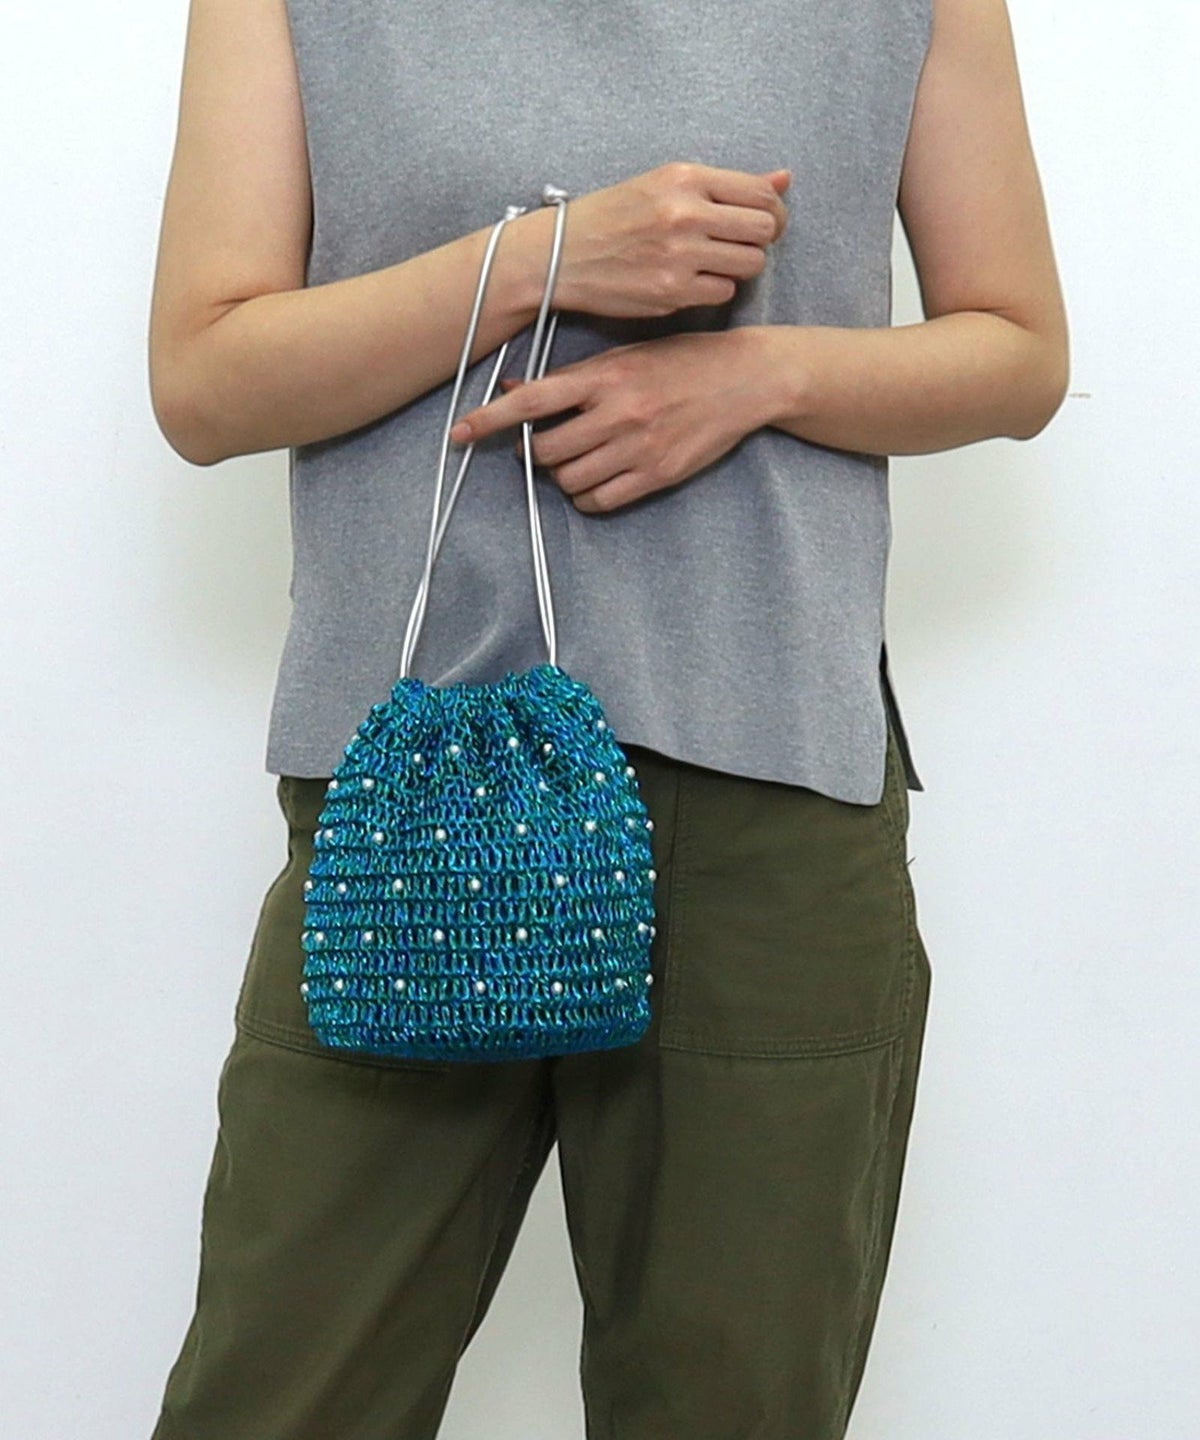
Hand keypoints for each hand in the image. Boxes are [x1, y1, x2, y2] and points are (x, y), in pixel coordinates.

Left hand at [449, 329, 778, 513]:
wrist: (744, 378)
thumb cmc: (681, 361)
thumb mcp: (624, 357)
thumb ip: (573, 377)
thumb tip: (516, 389)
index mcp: (604, 376)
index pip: (532, 400)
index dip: (489, 419)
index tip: (459, 433)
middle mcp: (618, 413)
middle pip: (545, 451)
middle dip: (536, 452)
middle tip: (545, 443)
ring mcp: (638, 447)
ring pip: (569, 480)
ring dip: (562, 474)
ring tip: (578, 458)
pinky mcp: (657, 475)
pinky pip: (600, 501)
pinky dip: (587, 496)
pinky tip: (596, 479)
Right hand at [536, 161, 791, 318]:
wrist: (560, 256)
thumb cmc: (611, 218)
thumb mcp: (664, 184)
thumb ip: (726, 185)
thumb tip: (785, 179)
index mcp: (684, 178)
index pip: (761, 194)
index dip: (773, 210)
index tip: (763, 221)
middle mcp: (685, 213)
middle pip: (764, 230)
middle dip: (760, 239)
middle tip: (739, 244)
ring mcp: (679, 256)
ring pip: (750, 264)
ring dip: (739, 266)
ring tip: (712, 262)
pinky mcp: (672, 293)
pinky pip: (722, 293)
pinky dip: (714, 289)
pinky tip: (690, 280)